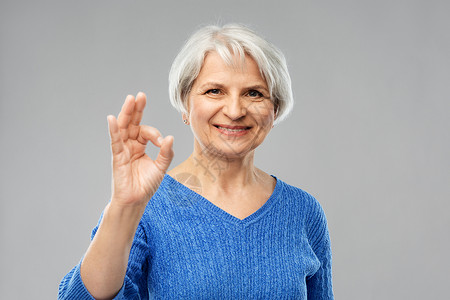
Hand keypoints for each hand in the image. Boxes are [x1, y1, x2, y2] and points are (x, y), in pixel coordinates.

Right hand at [107, 92, 173, 207]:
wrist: (136, 201)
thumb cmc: (146, 185)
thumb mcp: (161, 167)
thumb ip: (166, 153)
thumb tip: (170, 137)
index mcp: (140, 146)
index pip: (146, 132)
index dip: (155, 134)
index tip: (162, 142)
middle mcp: (130, 145)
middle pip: (132, 123)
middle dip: (137, 109)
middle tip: (141, 95)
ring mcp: (122, 149)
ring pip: (123, 128)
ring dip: (127, 113)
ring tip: (130, 99)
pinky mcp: (117, 157)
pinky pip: (115, 141)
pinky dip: (113, 130)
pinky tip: (112, 119)